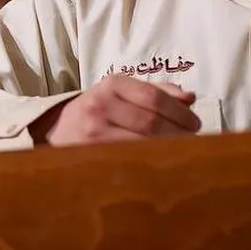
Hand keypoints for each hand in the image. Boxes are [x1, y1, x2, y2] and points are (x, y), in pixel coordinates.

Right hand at [32, 74, 200, 146]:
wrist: (55, 133)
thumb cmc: (96, 113)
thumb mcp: (119, 94)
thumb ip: (154, 93)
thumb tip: (189, 98)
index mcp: (111, 85)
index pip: (153, 97)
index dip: (180, 112)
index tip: (195, 123)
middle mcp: (100, 105)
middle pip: (151, 121)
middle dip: (179, 132)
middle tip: (193, 141)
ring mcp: (94, 132)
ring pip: (142, 142)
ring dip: (168, 148)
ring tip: (181, 152)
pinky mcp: (91, 154)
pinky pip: (129, 159)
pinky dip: (149, 162)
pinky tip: (160, 164)